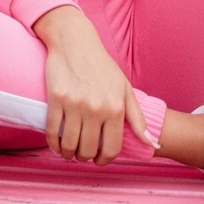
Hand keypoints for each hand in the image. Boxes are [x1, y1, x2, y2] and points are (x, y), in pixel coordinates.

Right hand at [34, 6, 155, 164]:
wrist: (76, 43)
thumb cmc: (102, 68)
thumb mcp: (125, 89)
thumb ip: (137, 118)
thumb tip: (151, 144)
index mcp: (116, 107)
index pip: (111, 149)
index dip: (104, 160)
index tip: (99, 159)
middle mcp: (97, 108)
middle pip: (88, 151)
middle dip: (85, 157)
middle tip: (83, 152)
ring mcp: (75, 105)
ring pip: (69, 146)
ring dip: (68, 154)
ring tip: (70, 150)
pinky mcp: (56, 100)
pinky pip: (52, 134)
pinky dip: (53, 145)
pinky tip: (57, 144)